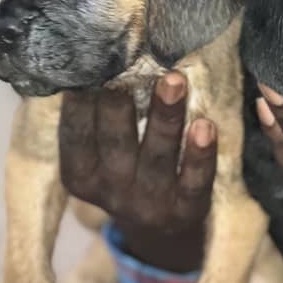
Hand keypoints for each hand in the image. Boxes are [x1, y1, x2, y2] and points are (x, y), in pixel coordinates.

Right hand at [58, 72, 216, 271]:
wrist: (159, 230)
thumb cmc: (127, 169)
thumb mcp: (102, 152)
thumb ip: (99, 114)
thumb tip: (98, 52)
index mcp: (79, 173)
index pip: (75, 133)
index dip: (81, 98)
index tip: (91, 58)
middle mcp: (110, 191)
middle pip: (115, 141)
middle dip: (122, 101)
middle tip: (130, 62)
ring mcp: (148, 204)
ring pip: (157, 156)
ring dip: (166, 117)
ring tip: (175, 80)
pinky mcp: (185, 211)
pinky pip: (194, 182)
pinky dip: (199, 155)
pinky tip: (206, 125)